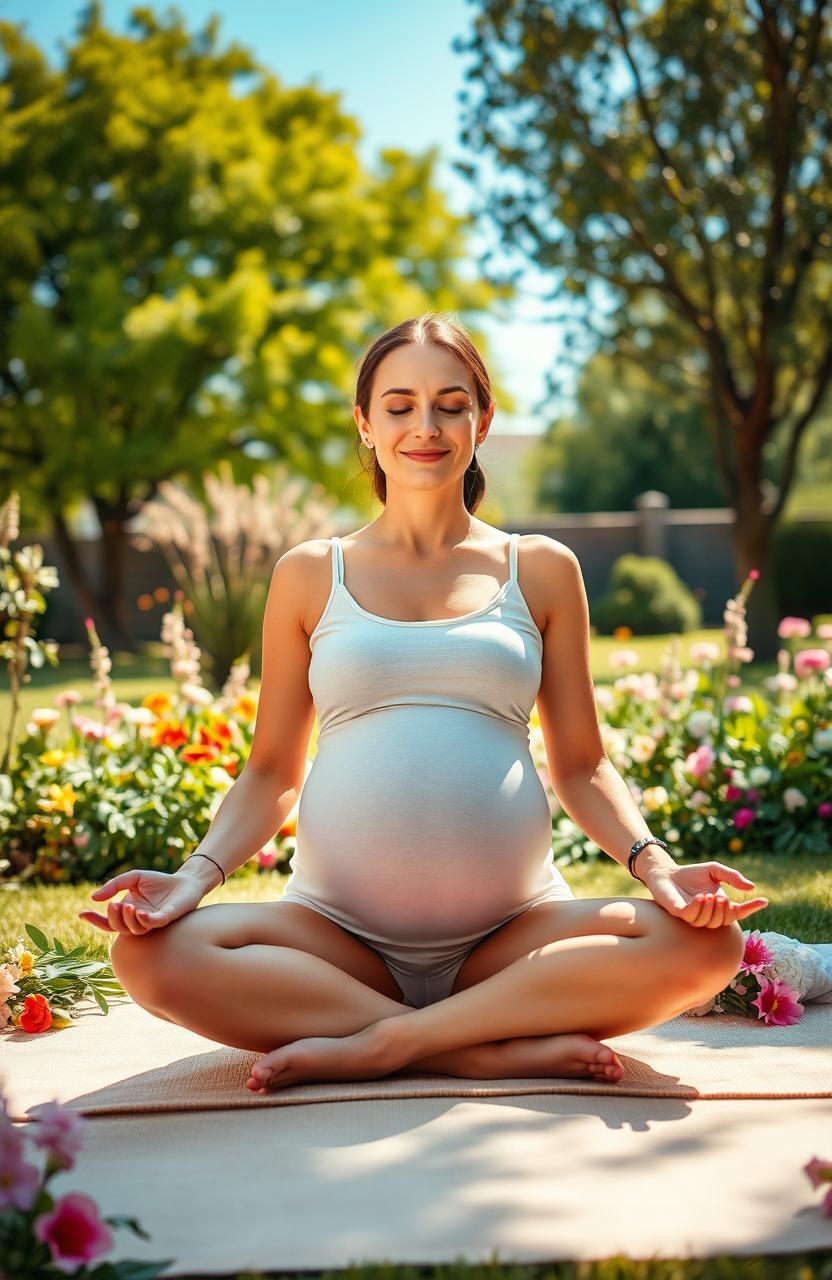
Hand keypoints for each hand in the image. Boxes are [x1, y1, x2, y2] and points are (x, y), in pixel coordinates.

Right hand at [77, 868, 205, 934]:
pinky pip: (154, 923)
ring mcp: (153, 921)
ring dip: (128, 919)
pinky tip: (140, 913)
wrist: (185, 880)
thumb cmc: (159, 882)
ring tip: (127, 905)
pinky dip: (146, 920)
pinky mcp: (167, 917)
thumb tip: (94, 897)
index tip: (82, 913)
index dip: (94, 920)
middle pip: (119, 928)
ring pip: (135, 929)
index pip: (108, 922)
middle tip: (113, 905)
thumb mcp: (133, 877)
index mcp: (128, 913)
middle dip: (113, 918)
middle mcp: (138, 921)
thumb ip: (114, 885)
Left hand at [641, 861, 768, 927]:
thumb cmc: (691, 873)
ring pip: (709, 922)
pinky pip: (692, 917)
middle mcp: (708, 914)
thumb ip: (732, 876)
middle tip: (721, 897)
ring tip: (707, 895)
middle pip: (724, 921)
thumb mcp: (714, 870)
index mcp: (718, 906)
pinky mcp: (679, 914)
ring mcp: (693, 916)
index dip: (752, 908)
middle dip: (725, 910)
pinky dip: (698, 909)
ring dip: (711, 909)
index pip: (738, 912)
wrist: (666, 872)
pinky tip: (700, 898)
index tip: (764, 900)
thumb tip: (752, 886)